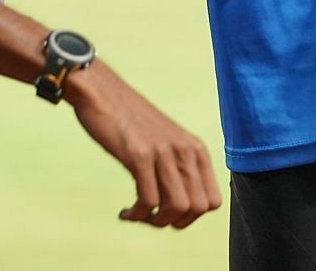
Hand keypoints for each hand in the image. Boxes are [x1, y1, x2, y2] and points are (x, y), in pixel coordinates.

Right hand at [65, 62, 221, 228]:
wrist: (102, 92)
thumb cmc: (131, 121)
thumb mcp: (166, 141)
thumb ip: (178, 166)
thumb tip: (182, 205)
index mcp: (196, 148)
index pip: (213, 201)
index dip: (192, 217)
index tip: (169, 215)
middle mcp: (185, 150)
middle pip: (197, 209)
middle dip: (174, 223)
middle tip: (151, 218)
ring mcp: (163, 152)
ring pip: (176, 208)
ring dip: (155, 222)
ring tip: (137, 216)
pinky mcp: (139, 155)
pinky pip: (148, 201)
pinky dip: (136, 215)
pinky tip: (124, 212)